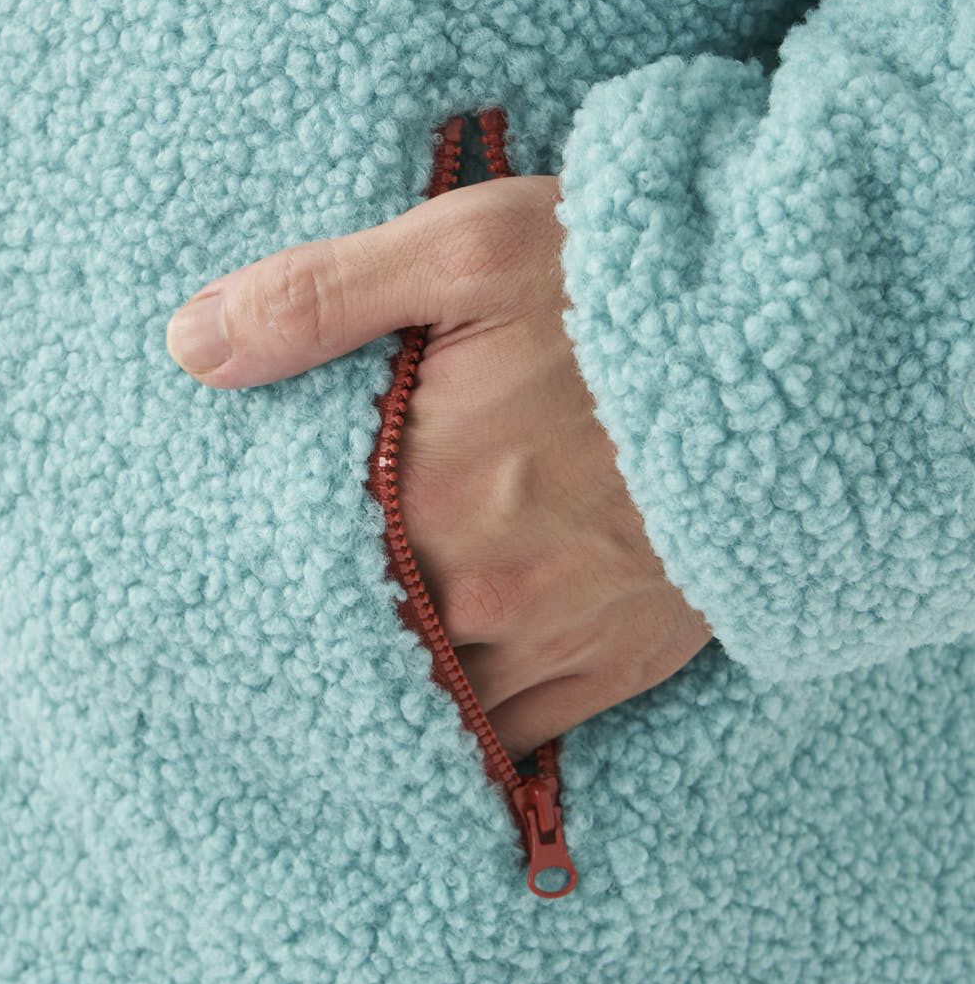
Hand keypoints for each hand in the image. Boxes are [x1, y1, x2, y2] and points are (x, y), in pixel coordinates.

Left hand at [166, 176, 711, 759]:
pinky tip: (450, 717)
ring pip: (435, 702)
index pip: (299, 566)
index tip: (234, 583)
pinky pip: (520, 734)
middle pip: (363, 645)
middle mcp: (479, 586)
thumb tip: (190, 345)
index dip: (262, 578)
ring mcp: (553, 638)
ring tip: (357, 688)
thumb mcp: (467, 249)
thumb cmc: (623, 292)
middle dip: (323, 643)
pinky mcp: (618, 663)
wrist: (794, 357)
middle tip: (278, 649)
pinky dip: (476, 730)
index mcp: (424, 489)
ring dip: (395, 694)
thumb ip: (321, 298)